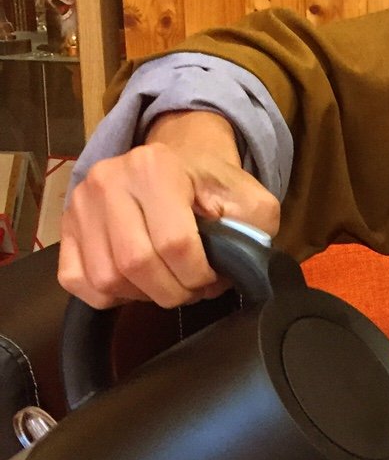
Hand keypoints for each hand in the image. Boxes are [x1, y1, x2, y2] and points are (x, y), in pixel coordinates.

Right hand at [58, 109, 281, 308]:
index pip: (175, 244)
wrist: (179, 163)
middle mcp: (108, 180)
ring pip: (107, 279)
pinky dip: (110, 296)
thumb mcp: (250, 200)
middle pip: (136, 265)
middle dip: (174, 291)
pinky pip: (78, 282)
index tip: (212, 276)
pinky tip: (136, 282)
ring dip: (144, 295)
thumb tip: (237, 269)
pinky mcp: (65, 228)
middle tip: (192, 286)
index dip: (199, 275)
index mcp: (154, 167)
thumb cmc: (211, 187)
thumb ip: (253, 232)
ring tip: (167, 281)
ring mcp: (80, 204)